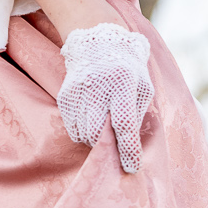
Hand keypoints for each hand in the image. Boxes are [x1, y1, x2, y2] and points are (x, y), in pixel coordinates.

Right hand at [57, 22, 154, 174]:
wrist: (97, 40)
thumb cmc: (127, 66)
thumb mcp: (142, 84)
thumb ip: (138, 112)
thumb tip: (130, 144)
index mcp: (122, 83)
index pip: (124, 124)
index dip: (128, 149)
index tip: (132, 167)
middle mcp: (97, 87)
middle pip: (99, 133)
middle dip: (109, 144)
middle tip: (116, 141)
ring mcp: (77, 92)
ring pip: (84, 133)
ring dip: (96, 138)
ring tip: (104, 125)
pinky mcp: (65, 96)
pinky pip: (73, 127)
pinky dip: (83, 131)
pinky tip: (92, 119)